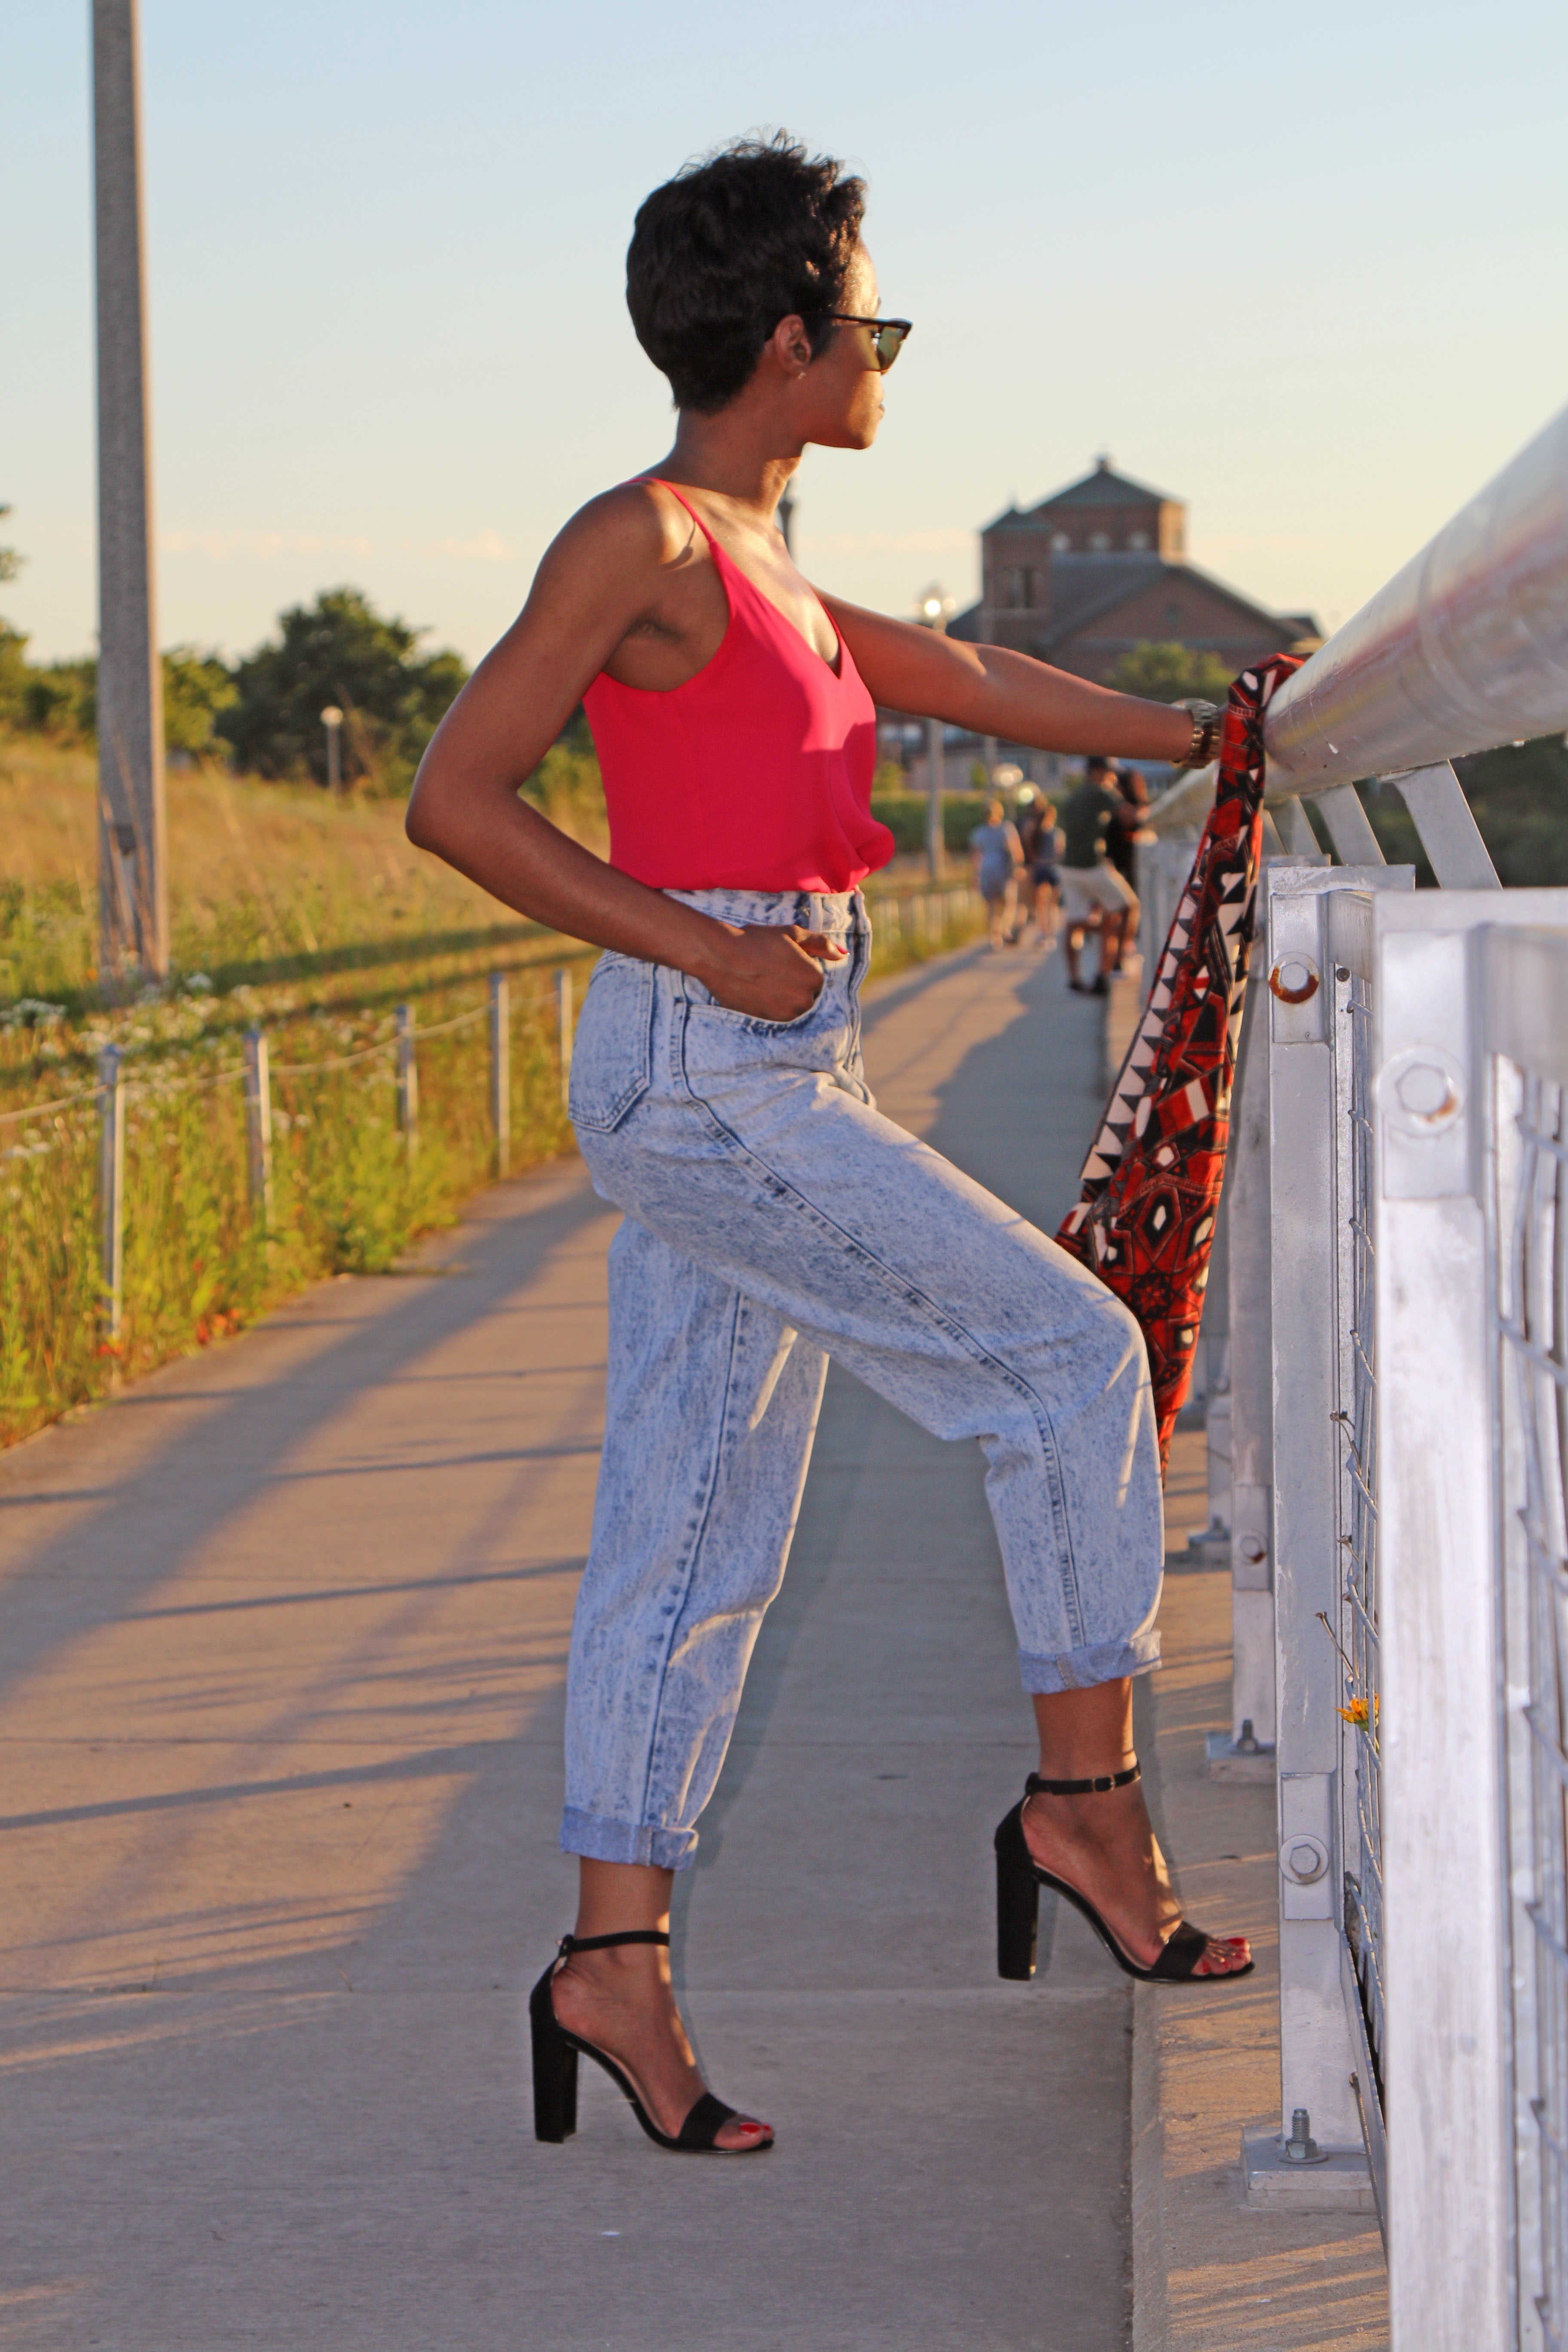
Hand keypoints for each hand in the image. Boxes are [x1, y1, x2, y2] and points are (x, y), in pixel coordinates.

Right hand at [697, 922, 846, 1021]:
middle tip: (770, 968)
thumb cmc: (757, 941)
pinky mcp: (769, 1022)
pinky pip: (777, 1013)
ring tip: (761, 977)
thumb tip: (843, 955)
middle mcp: (805, 1001)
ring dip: (781, 994)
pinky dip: (769, 1003)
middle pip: (804, 993)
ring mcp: (786, 1014)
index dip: (797, 965)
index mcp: (814, 978)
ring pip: (791, 1004)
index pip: (813, 976)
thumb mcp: (792, 934)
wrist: (721, 957)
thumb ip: (821, 944)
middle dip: (792, 982)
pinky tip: (755, 988)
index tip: (780, 958)